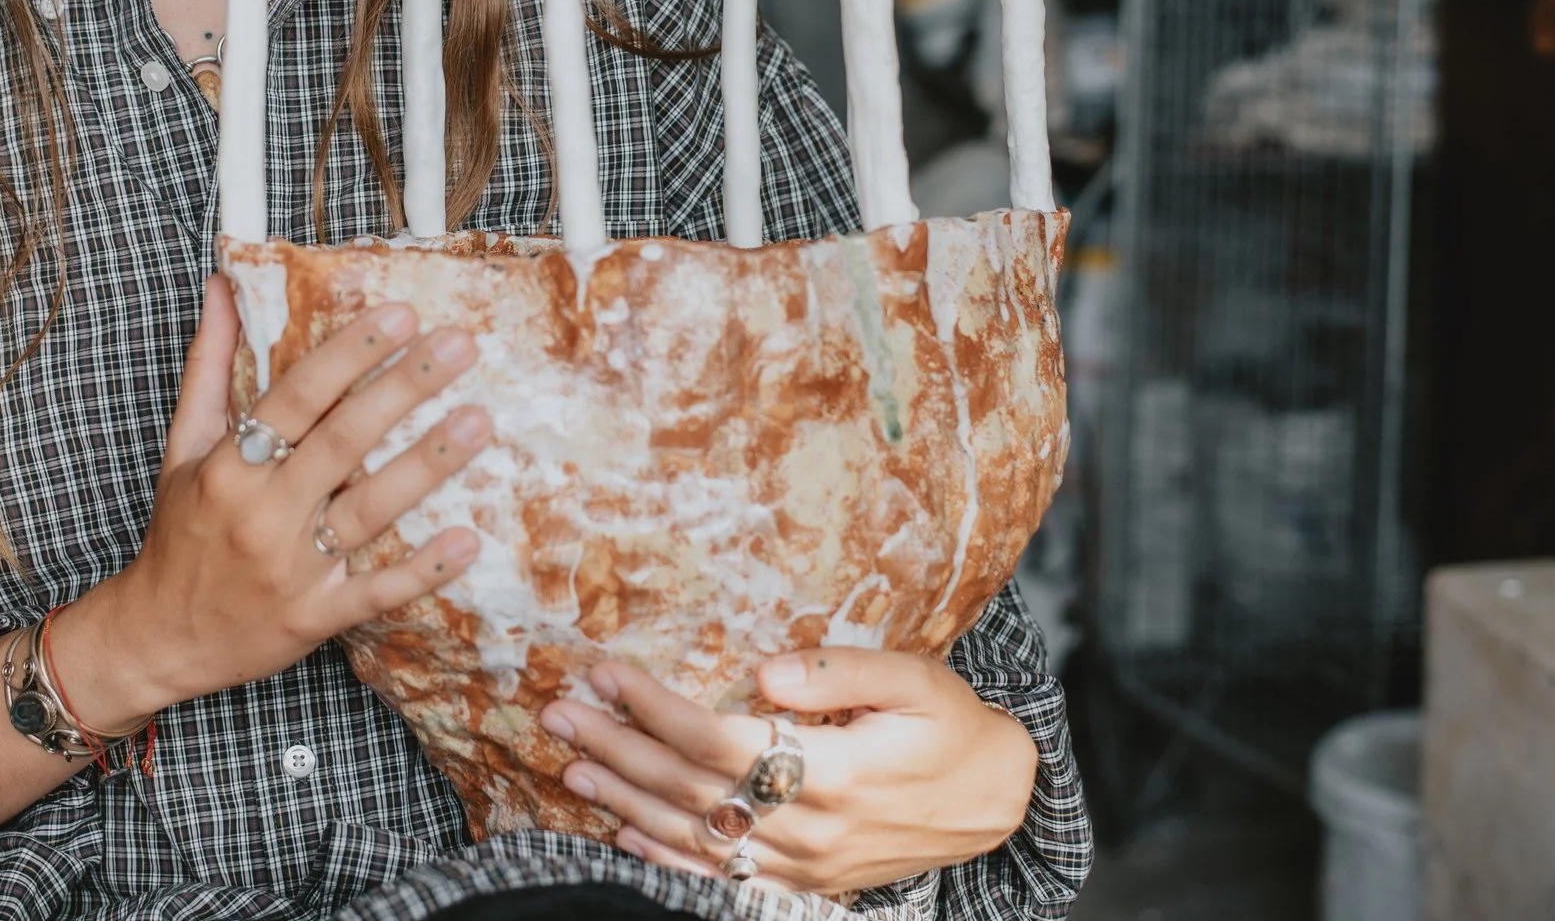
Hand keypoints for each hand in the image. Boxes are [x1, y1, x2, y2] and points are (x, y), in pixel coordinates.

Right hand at [54, 275, 489, 722]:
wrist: (154, 638)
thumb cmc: (179, 532)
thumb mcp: (182, 446)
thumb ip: (209, 365)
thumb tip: (222, 285)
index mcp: (228, 466)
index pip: (296, 398)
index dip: (349, 354)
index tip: (401, 314)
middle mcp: (260, 513)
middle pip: (342, 442)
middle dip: (402, 389)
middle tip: (459, 345)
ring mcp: (290, 570)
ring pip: (368, 511)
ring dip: (426, 465)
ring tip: (479, 421)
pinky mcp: (313, 618)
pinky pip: (375, 593)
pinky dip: (422, 569)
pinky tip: (468, 538)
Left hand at [538, 650, 1038, 894]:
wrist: (996, 802)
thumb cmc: (951, 725)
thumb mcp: (914, 679)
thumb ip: (841, 671)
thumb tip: (765, 670)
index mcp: (833, 771)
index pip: (716, 740)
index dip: (654, 707)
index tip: (606, 672)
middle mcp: (809, 828)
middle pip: (690, 789)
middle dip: (618, 748)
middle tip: (558, 713)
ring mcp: (804, 865)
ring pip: (695, 836)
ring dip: (625, 800)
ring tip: (571, 766)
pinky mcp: (804, 884)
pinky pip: (720, 875)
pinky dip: (663, 856)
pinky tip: (621, 829)